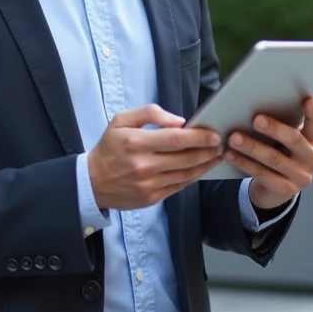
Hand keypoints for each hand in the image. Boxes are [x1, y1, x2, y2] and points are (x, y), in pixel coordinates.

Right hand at [88, 104, 223, 210]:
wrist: (92, 182)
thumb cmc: (109, 147)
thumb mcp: (122, 120)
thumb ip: (150, 113)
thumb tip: (178, 121)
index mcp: (137, 142)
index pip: (176, 139)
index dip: (199, 137)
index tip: (214, 135)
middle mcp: (144, 165)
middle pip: (185, 158)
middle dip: (207, 151)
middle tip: (220, 145)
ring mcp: (148, 184)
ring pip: (185, 174)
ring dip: (204, 165)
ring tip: (215, 157)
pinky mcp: (151, 198)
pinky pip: (178, 187)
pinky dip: (191, 177)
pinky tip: (199, 169)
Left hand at [225, 97, 312, 211]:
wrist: (276, 189)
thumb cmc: (279, 153)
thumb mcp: (285, 141)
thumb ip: (281, 125)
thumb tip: (256, 105)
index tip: (306, 100)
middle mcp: (312, 158)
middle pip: (294, 140)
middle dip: (274, 128)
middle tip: (256, 119)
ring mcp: (301, 176)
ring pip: (274, 158)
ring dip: (252, 147)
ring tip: (234, 138)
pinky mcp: (286, 189)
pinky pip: (261, 174)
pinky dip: (244, 163)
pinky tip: (230, 155)